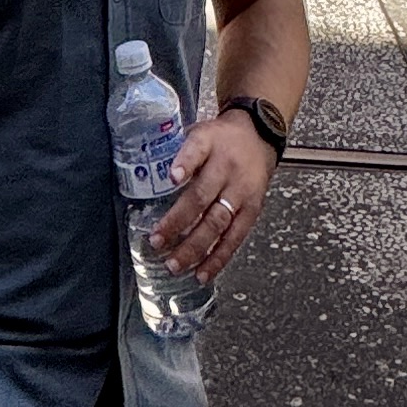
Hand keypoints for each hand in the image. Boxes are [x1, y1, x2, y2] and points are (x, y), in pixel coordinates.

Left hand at [148, 111, 277, 283]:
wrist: (260, 136)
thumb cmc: (221, 139)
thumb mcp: (200, 133)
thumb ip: (179, 155)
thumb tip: (147, 180)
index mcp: (210, 143)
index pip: (196, 150)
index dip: (185, 163)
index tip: (172, 176)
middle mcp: (228, 168)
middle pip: (202, 196)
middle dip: (178, 222)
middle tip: (156, 242)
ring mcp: (242, 192)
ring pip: (218, 223)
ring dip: (195, 247)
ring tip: (174, 265)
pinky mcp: (253, 210)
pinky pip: (235, 238)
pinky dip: (218, 258)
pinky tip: (202, 273)